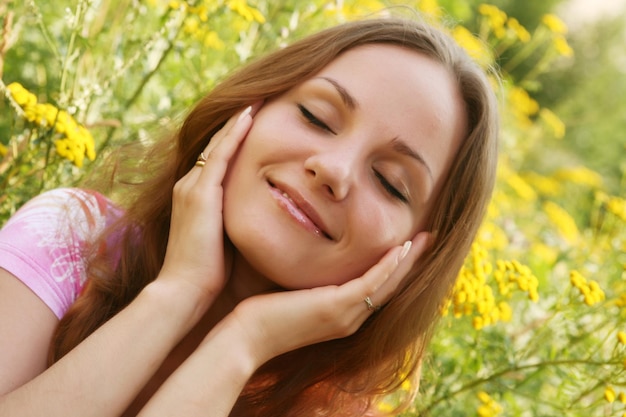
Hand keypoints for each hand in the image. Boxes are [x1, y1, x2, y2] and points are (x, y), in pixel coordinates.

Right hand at [158, 105, 256, 306]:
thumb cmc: (206, 273)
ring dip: (239, 119)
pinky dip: (236, 133)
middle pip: (217, 144)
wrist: (183, 291)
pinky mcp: (201, 193)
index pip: (217, 158)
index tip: (255, 119)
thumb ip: (236, 220)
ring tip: (258, 98)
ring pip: (219, 143)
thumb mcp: (224, 239)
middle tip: (260, 98)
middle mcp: (189, 185)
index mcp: (194, 196)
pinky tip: (251, 115)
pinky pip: (221, 155)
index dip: (235, 137)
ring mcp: (193, 187)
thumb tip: (264, 215)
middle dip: (237, 121)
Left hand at [228, 231, 431, 366]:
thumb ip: (310, 282)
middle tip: (429, 239)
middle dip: (412, 263)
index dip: (396, 269)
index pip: (377, 290)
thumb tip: (310, 257)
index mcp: (342, 316)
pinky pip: (370, 282)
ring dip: (409, 260)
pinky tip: (402, 248)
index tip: (409, 247)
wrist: (244, 339)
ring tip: (425, 238)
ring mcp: (345, 315)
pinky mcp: (335, 307)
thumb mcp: (293, 295)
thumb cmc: (262, 316)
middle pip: (391, 287)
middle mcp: (350, 318)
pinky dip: (388, 265)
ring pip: (387, 284)